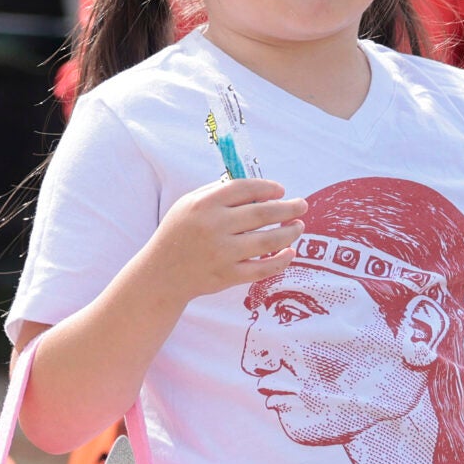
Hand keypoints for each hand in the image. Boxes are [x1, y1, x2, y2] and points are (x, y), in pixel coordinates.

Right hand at [134, 178, 305, 304]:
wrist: (161, 274)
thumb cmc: (179, 234)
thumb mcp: (188, 204)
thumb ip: (217, 193)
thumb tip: (256, 188)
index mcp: (204, 204)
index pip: (244, 188)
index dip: (267, 188)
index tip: (281, 190)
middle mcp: (213, 226)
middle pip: (262, 213)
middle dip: (288, 208)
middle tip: (303, 205)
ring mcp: (221, 253)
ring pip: (267, 241)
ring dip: (289, 233)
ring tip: (299, 227)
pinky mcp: (226, 276)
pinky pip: (261, 269)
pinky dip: (280, 261)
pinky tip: (290, 253)